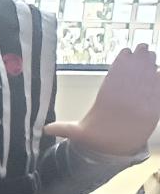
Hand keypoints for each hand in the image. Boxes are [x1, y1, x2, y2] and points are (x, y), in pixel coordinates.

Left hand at [47, 44, 159, 158]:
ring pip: (143, 82)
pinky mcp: (149, 112)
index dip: (119, 66)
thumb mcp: (78, 133)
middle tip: (143, 47)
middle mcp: (122, 99)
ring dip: (149, 68)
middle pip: (130, 76)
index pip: (113, 79)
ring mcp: (136, 103)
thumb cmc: (95, 136)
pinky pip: (155, 96)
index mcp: (106, 100)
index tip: (125, 52)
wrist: (110, 146)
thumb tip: (45, 129)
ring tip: (152, 54)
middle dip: (137, 61)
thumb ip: (65, 129)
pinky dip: (158, 86)